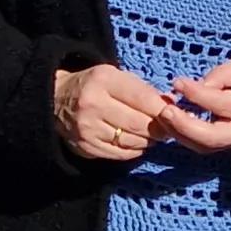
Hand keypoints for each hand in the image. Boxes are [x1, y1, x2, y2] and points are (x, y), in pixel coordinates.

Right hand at [54, 63, 177, 162]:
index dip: (163, 109)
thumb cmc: (94, 85)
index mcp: (103, 81)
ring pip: (132, 141)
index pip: (143, 98)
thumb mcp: (116, 76)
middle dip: (159, 128)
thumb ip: (143, 90)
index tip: (174, 114)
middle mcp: (93, 105)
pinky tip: (137, 142)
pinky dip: (134, 150)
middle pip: (139, 124)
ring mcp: (88, 129)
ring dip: (148, 141)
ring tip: (152, 134)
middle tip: (168, 128)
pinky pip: (121, 154)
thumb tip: (172, 105)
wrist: (56, 100)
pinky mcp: (86, 147)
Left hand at [156, 51, 230, 152]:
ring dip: (180, 134)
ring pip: (205, 147)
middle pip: (211, 137)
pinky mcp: (230, 148)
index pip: (221, 103)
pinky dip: (186, 137)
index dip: (197, 93)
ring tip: (164, 116)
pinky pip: (204, 147)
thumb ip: (225, 73)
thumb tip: (200, 86)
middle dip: (184, 126)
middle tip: (166, 110)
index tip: (177, 82)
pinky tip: (174, 123)